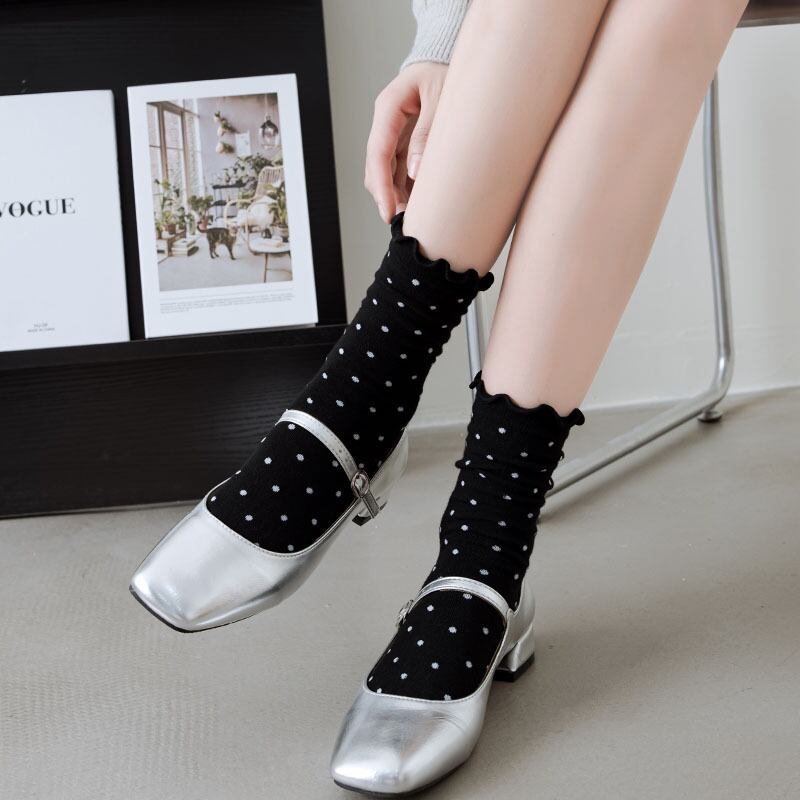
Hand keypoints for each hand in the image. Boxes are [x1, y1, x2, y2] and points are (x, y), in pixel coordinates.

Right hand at [365, 62, 447, 223]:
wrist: (449, 62)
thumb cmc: (447, 73)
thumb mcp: (442, 99)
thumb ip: (428, 134)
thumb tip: (416, 173)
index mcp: (388, 107)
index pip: (377, 154)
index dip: (381, 187)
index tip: (388, 212)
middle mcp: (385, 123)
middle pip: (376, 168)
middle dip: (386, 197)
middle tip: (405, 223)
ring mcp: (393, 133)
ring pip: (385, 173)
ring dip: (396, 195)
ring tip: (414, 217)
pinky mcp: (403, 142)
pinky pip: (399, 170)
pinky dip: (407, 188)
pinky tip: (419, 203)